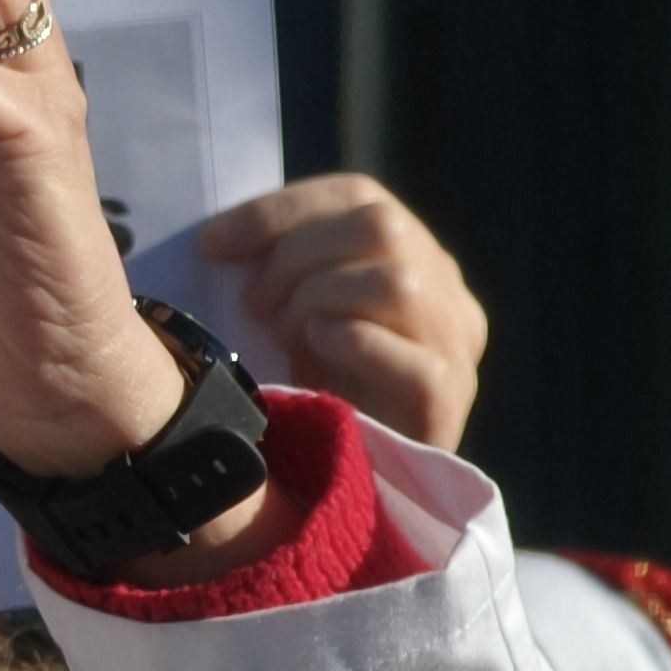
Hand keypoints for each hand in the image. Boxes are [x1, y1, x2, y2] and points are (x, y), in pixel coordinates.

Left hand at [198, 175, 488, 451]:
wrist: (359, 475)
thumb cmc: (321, 385)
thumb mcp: (298, 312)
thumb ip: (283, 267)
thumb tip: (218, 239)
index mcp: (415, 256)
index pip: (358, 196)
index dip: (280, 211)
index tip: (213, 243)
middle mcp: (447, 292)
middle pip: (381, 227)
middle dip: (295, 258)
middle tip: (253, 304)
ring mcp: (457, 347)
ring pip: (398, 284)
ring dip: (319, 300)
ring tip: (284, 334)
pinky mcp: (449, 402)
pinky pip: (415, 362)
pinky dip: (356, 345)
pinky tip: (317, 349)